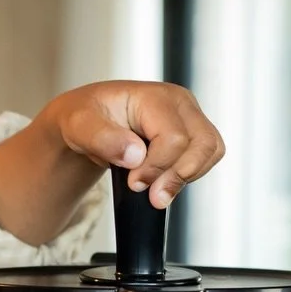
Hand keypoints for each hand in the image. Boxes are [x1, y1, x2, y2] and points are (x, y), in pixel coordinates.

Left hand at [0, 81, 223, 246]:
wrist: (87, 123)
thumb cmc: (84, 119)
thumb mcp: (79, 126)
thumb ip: (103, 138)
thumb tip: (135, 155)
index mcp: (154, 96)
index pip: (173, 138)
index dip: (155, 168)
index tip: (133, 182)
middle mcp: (179, 103)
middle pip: (202, 144)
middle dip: (176, 176)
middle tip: (151, 195)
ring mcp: (189, 117)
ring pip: (211, 151)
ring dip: (186, 177)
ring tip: (157, 189)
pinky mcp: (192, 133)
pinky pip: (207, 157)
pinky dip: (190, 174)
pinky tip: (164, 179)